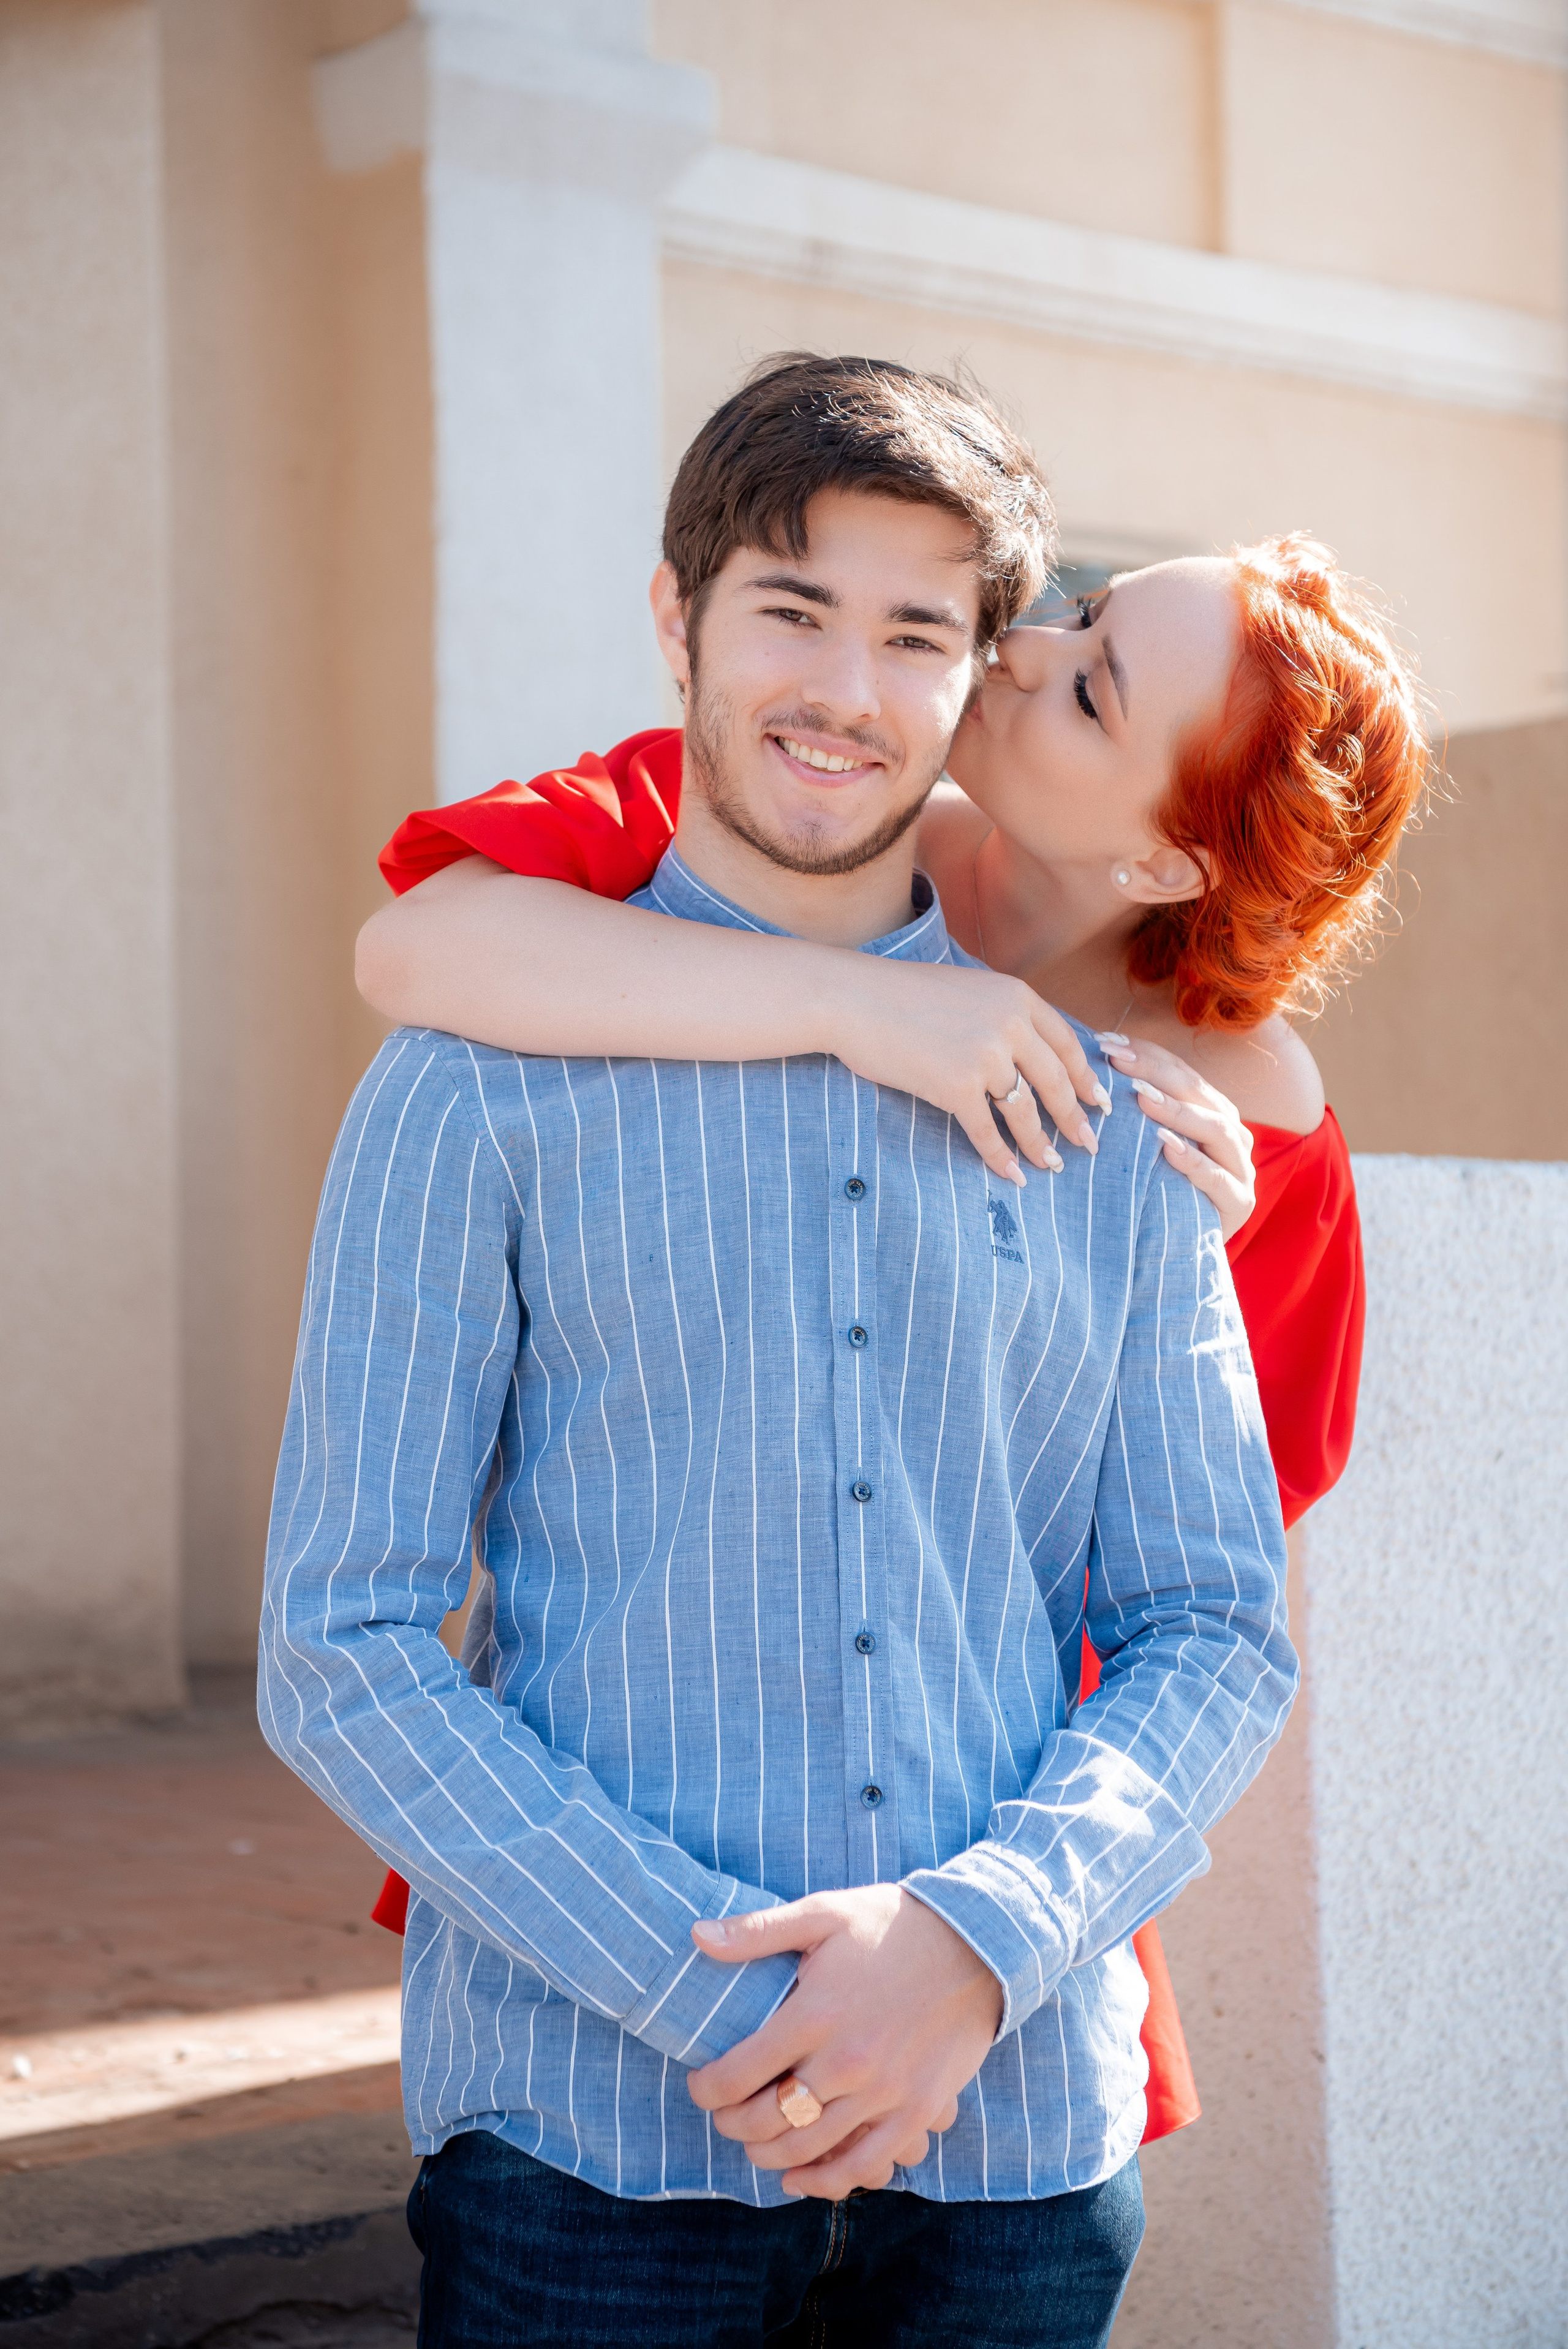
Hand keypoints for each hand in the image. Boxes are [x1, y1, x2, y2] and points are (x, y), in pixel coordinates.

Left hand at [686, 1886, 1002, 2199]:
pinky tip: (799, 2174)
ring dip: (768, 2153)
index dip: (707, 2089)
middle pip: (767, 2119)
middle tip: (724, 2113)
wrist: (975, 1943)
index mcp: (816, 2013)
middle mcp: (847, 2061)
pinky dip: (824, 2180)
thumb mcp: (823, 1913)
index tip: (701, 2085)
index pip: (738, 2074)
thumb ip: (758, 1931)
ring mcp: (885, 2092)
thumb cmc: (891, 1924)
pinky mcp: (917, 2110)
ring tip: (755, 2140)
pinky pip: (863, 2165)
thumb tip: (696, 1935)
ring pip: (807, 2148)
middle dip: (732, 2124)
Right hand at [831, 960, 1110, 1189]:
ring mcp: (984, 1056)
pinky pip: (986, 1131)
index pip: (1067, 1044)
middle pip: (1055, 1082)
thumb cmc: (902, 996)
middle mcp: (1009, 1025)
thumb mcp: (968, 990)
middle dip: (1074, 1118)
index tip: (1098, 1102)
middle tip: (1089, 1143)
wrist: (853, 1000)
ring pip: (1025, 1112)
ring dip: (1041, 1144)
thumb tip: (1029, 1052)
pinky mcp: (956, 1086)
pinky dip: (1000, 1157)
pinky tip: (1011, 1175)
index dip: (1086, 1077)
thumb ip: (1003, 1014)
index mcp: (1016, 997)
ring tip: (1051, 1165)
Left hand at [1099, 1037, 1255, 1241]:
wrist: (1175, 1256)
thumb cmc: (1155, 1192)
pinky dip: (1194, 1162)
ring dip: (1177, 1111)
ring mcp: (1240, 1169)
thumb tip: (1091, 1066)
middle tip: (1117, 1061)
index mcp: (1212, 1113)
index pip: (1181, 1074)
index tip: (1107, 1043)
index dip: (1147, 1055)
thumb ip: (1135, 1113)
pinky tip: (1168, 1148)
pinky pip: (1218, 1179)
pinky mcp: (1239, 1204)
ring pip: (1216, 1130)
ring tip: (1141, 1099)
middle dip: (1156, 1074)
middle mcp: (1232, 1135)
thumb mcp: (1144, 1148)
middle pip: (1198, 1094)